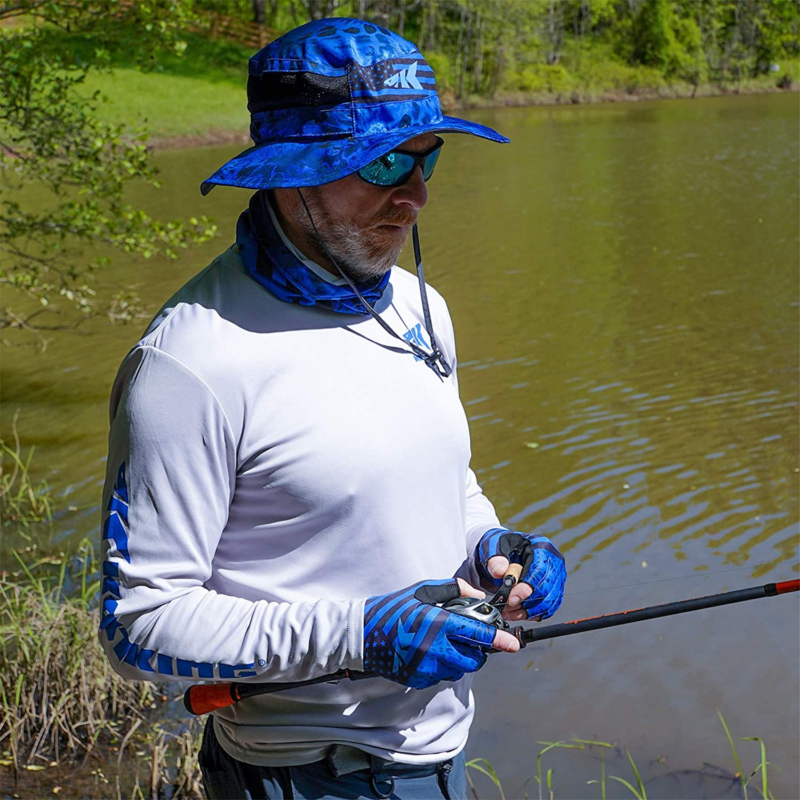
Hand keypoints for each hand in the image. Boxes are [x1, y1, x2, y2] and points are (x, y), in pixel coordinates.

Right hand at [363, 578, 518, 688]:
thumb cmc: (394, 607)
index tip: (514, 644)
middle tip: (469, 639)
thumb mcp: (424, 590)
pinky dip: (442, 666)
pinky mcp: (418, 680)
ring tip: (442, 643)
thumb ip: (455, 590)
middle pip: (474, 659)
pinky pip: (442, 676)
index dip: (499, 639)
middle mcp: (434, 649)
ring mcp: (426, 668)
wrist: (362, 633)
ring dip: (459, 659)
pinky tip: (428, 652)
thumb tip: (479, 598)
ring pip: (459, 669)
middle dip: (477, 650)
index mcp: (438, 624)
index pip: (477, 634)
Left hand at [476, 529, 565, 621]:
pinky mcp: (553, 592)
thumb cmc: (502, 548)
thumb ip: (495, 559)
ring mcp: (556, 578)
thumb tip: (500, 571)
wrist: (505, 553)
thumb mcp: (494, 547)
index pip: (540, 571)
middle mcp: (554, 563)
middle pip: (546, 590)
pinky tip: (515, 613)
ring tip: (508, 611)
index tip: (511, 599)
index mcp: (542, 547)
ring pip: (547, 603)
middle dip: (524, 602)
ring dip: (526, 611)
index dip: (526, 588)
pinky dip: (530, 615)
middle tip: (506, 606)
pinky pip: (547, 609)